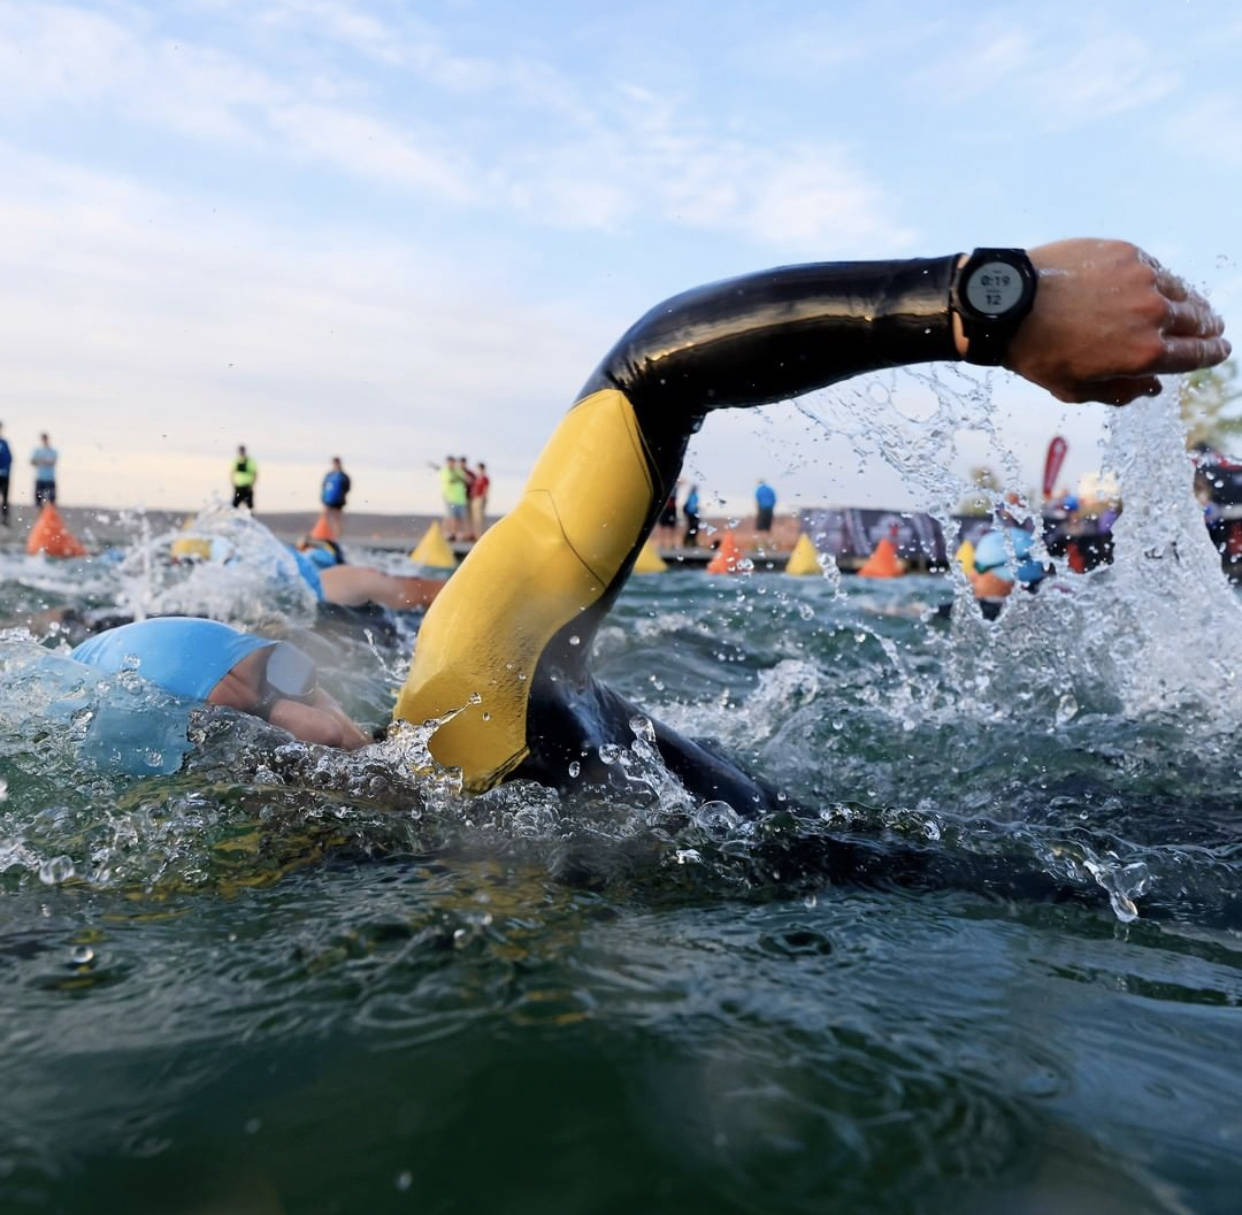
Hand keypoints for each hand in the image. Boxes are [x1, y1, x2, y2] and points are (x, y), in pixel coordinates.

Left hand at [1001, 239, 1228, 404]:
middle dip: (1208, 328)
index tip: (1221, 351)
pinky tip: (1162, 285)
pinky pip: (1156, 269)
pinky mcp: (1127, 254)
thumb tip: (1153, 388)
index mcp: (1145, 354)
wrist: (1009, 305)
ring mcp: (1143, 279)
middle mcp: (1153, 315)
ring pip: (1181, 292)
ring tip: (1196, 307)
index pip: (1195, 355)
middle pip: (1196, 321)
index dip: (1211, 354)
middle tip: (1214, 329)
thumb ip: (1120, 391)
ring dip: (1192, 302)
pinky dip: (1162, 281)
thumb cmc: (1037, 353)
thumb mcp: (1075, 389)